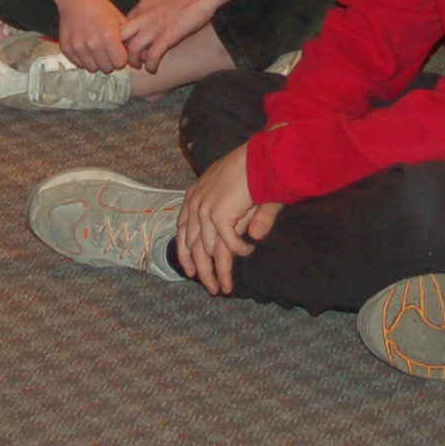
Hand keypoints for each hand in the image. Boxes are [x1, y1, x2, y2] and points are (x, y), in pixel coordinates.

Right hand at [54, 0, 130, 72]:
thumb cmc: (101, 8)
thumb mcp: (119, 20)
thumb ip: (128, 39)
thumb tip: (136, 56)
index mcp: (108, 36)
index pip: (120, 63)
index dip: (121, 57)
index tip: (118, 50)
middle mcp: (92, 44)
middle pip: (107, 68)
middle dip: (109, 61)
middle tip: (107, 49)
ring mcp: (78, 47)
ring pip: (92, 68)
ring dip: (96, 61)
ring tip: (96, 48)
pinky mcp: (66, 48)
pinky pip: (79, 64)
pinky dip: (83, 59)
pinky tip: (85, 46)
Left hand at [119, 0, 215, 70]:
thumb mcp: (160, 2)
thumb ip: (150, 13)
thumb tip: (146, 26)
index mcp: (141, 7)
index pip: (122, 25)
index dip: (123, 39)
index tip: (128, 47)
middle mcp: (143, 16)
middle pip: (120, 36)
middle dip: (121, 50)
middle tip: (128, 58)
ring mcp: (154, 27)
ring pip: (132, 49)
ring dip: (134, 61)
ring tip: (140, 66)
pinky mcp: (167, 36)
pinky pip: (151, 56)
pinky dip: (150, 65)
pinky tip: (153, 69)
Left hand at [176, 144, 281, 294]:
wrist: (262, 156)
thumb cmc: (253, 171)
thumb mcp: (240, 196)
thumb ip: (240, 219)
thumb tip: (250, 237)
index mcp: (194, 195)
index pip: (182, 231)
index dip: (185, 254)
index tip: (191, 273)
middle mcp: (195, 204)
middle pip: (192, 247)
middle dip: (201, 271)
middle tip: (212, 288)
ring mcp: (205, 210)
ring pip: (208, 252)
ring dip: (219, 272)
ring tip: (226, 287)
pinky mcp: (219, 215)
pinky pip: (228, 245)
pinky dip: (239, 252)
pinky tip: (249, 252)